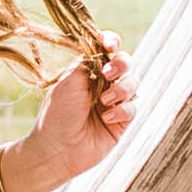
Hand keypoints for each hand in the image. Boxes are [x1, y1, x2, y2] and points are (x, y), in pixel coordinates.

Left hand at [0, 37, 135, 191]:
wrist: (57, 149)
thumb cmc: (58, 114)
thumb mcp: (70, 81)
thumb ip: (90, 62)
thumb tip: (104, 48)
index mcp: (88, 71)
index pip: (106, 49)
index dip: (112, 42)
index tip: (109, 44)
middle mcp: (103, 84)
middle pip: (125, 63)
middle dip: (121, 64)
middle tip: (108, 74)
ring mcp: (114, 102)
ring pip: (133, 84)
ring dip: (122, 89)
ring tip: (104, 101)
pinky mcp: (121, 122)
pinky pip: (133, 107)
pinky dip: (122, 110)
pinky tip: (106, 118)